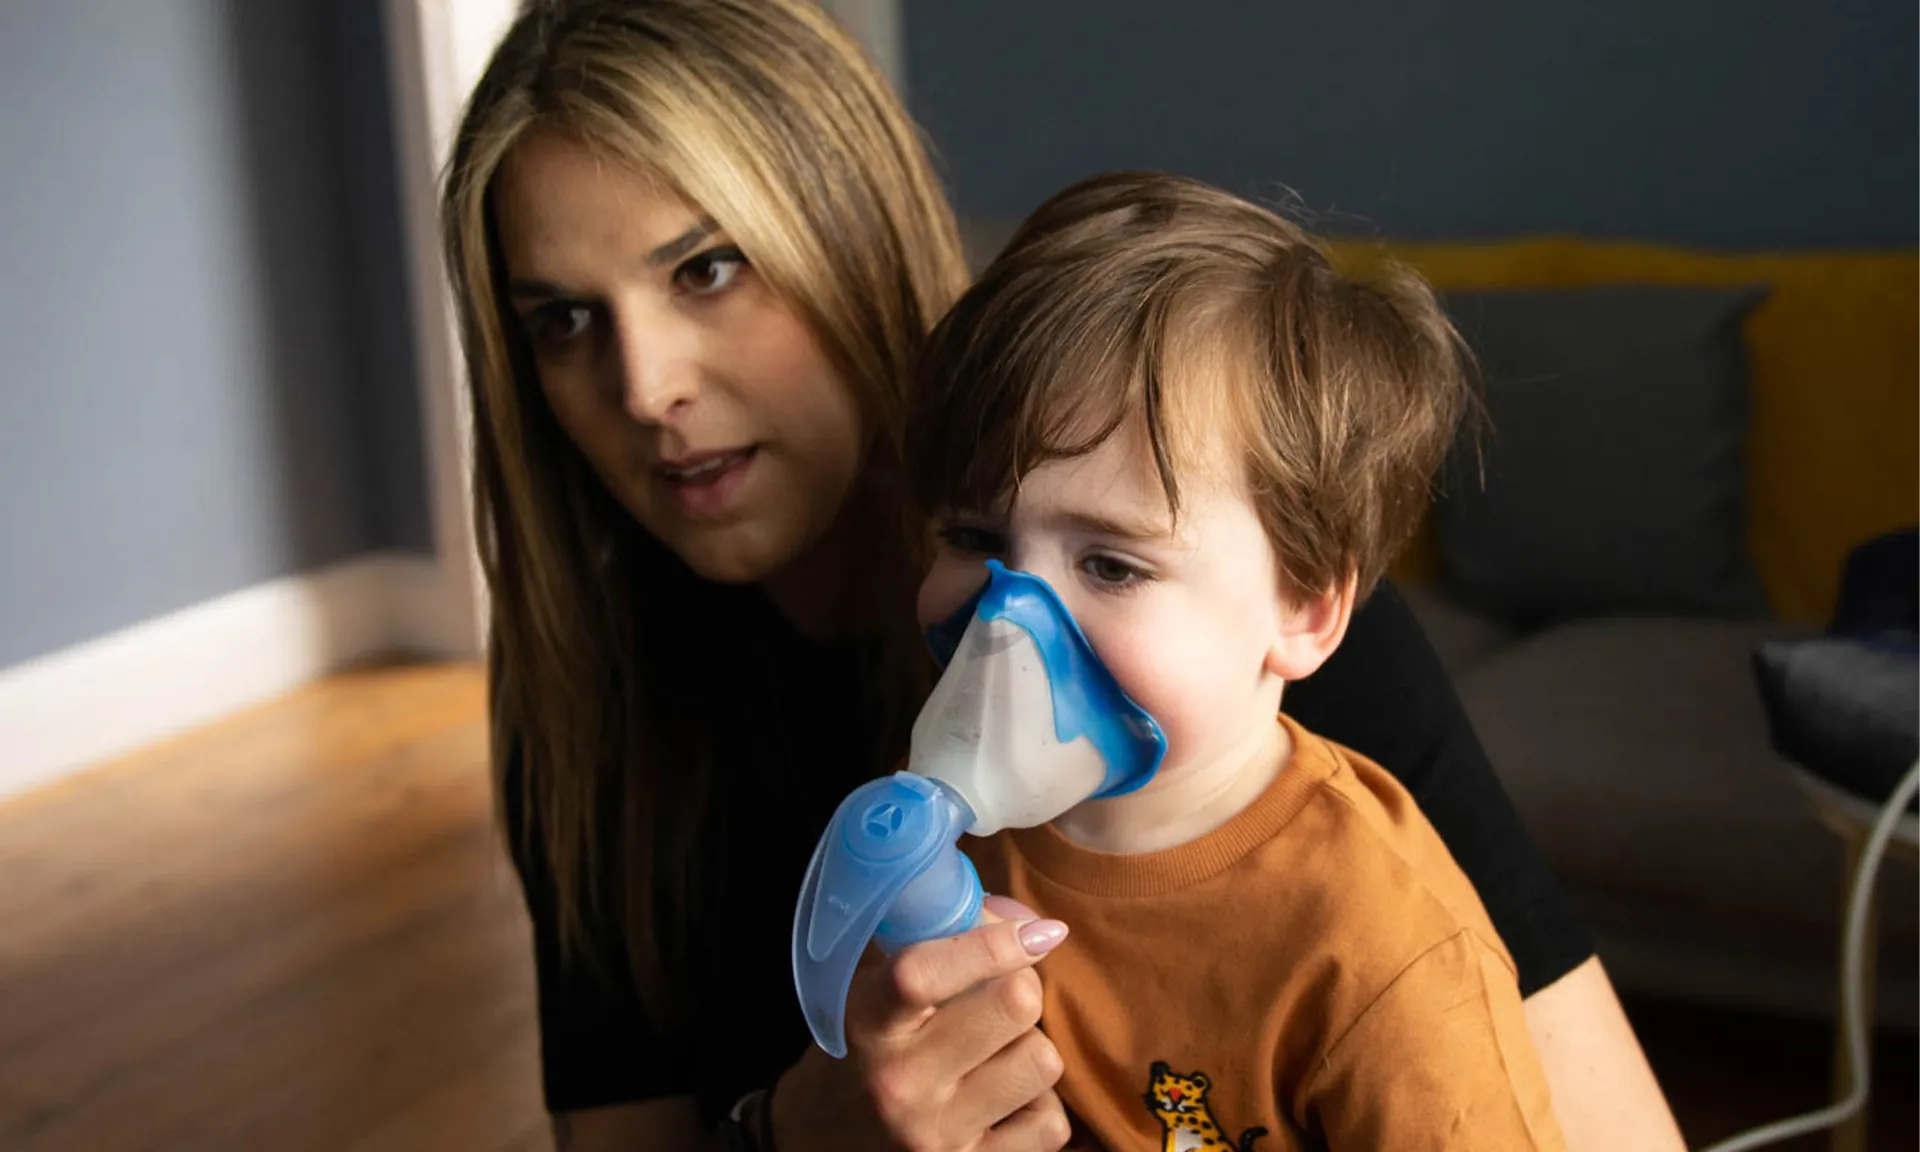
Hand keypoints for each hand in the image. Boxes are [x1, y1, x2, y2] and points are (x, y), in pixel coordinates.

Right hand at [769, 895, 1071, 1151]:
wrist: (822, 1139)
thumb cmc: (864, 1047)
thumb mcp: (874, 987)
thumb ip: (938, 940)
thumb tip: (1028, 923)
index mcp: (868, 1023)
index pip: (924, 972)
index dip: (992, 942)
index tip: (1037, 931)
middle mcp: (899, 1083)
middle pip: (1013, 1004)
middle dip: (1022, 986)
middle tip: (1004, 992)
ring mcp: (935, 1135)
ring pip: (1041, 1061)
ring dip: (1030, 1049)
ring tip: (998, 1053)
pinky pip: (1050, 1123)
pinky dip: (1038, 1106)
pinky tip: (1003, 1100)